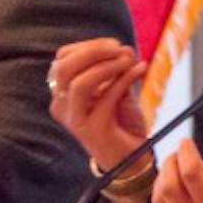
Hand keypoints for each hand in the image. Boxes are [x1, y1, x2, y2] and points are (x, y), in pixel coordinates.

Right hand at [49, 38, 148, 171]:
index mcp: (62, 93)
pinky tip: (140, 69)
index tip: (114, 44)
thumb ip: (115, 69)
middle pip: (64, 68)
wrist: (132, 158)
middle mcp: (62, 106)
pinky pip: (106, 97)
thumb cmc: (122, 122)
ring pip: (79, 83)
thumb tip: (124, 49)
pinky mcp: (93, 130)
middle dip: (94, 51)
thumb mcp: (116, 89)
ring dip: (107, 66)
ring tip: (129, 60)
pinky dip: (125, 78)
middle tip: (120, 48)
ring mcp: (75, 120)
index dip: (88, 46)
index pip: (63, 59)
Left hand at [152, 140, 202, 202]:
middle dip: (170, 164)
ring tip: (173, 168)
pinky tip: (172, 187)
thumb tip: (194, 162)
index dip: (186, 154)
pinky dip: (164, 196)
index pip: (191, 176)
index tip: (187, 142)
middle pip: (169, 187)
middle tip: (178, 153)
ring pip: (159, 201)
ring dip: (162, 179)